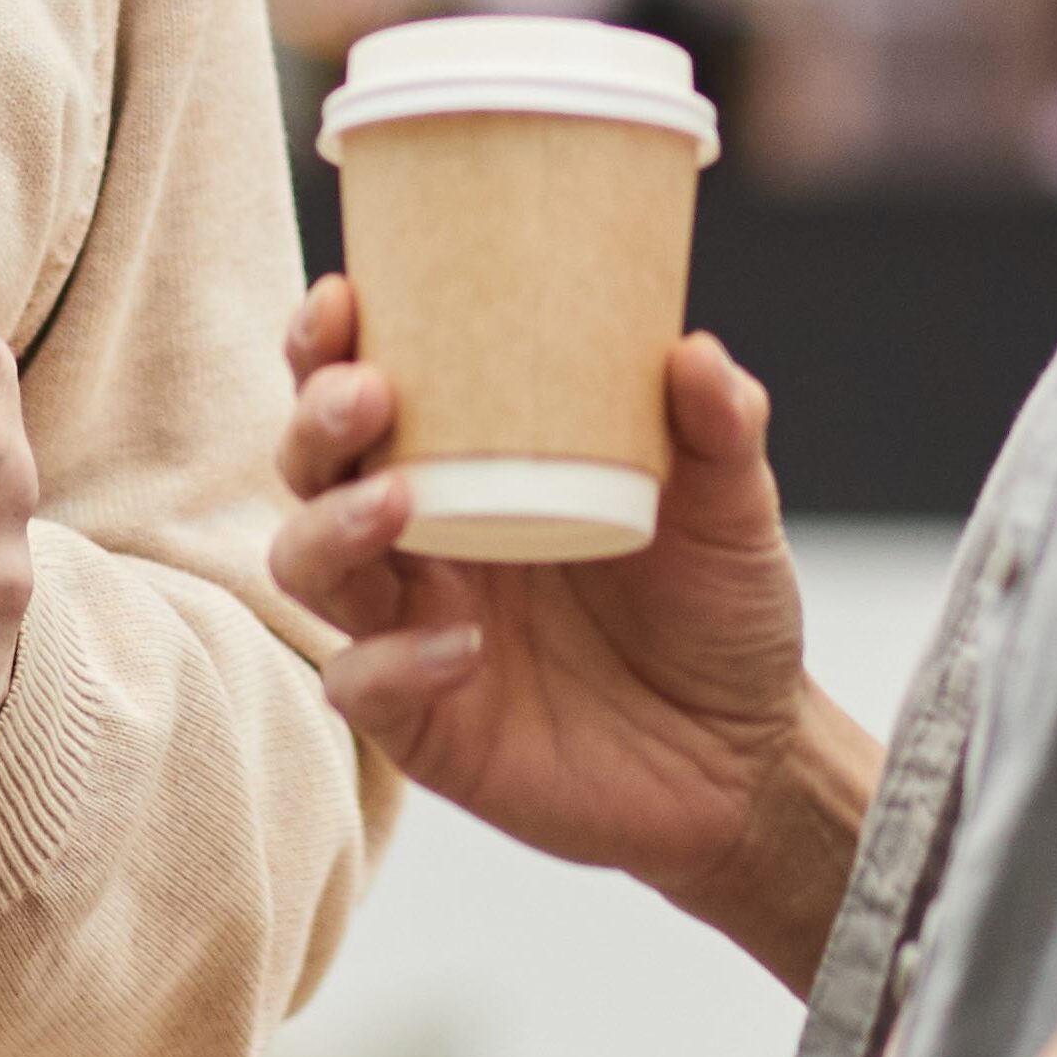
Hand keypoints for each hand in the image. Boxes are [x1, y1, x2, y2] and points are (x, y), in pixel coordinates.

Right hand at [270, 278, 869, 985]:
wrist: (748, 759)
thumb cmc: (721, 611)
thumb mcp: (734, 510)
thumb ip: (721, 428)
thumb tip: (694, 351)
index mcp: (470, 464)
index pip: (364, 390)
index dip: (325, 344)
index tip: (343, 297)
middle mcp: (422, 540)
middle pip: (311, 468)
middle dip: (315, 424)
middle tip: (369, 395)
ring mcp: (414, 629)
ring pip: (308, 568)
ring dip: (332, 527)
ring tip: (399, 502)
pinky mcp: (425, 723)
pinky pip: (365, 687)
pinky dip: (394, 661)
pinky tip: (464, 646)